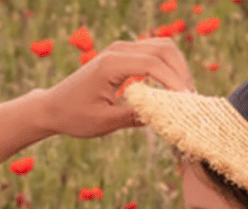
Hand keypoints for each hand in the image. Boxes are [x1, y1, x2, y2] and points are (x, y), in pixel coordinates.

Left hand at [40, 37, 194, 137]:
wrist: (55, 106)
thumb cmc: (76, 116)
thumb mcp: (105, 122)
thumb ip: (133, 117)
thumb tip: (162, 118)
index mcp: (112, 64)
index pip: (153, 65)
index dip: (174, 82)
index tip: (187, 102)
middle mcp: (118, 50)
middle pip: (164, 49)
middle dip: (182, 73)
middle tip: (192, 100)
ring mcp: (121, 50)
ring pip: (163, 47)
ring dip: (178, 69)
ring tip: (186, 95)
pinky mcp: (124, 56)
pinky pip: (154, 54)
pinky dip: (169, 68)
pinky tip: (173, 90)